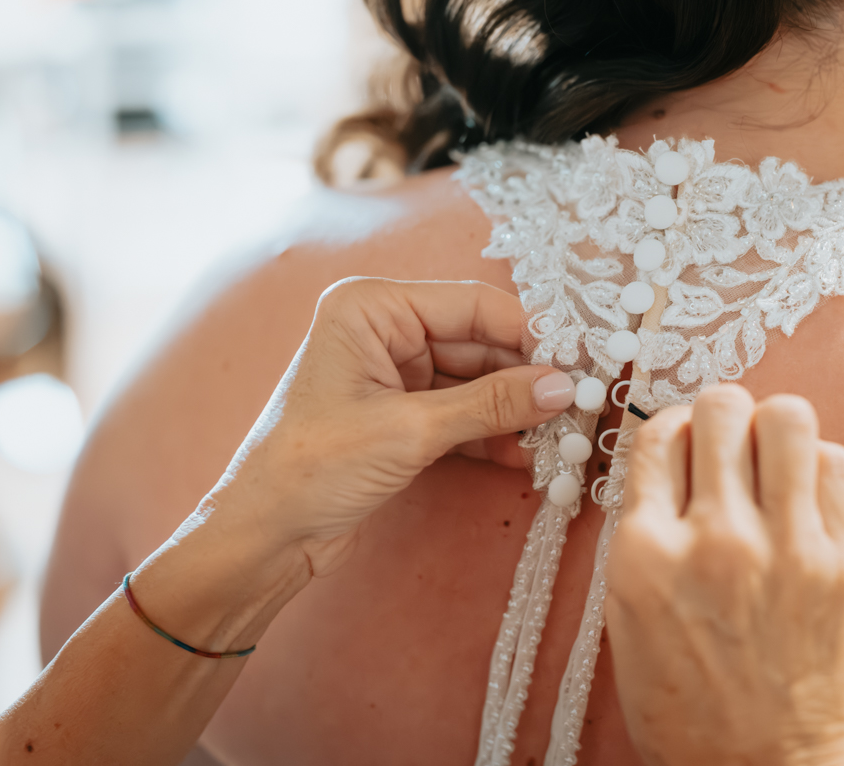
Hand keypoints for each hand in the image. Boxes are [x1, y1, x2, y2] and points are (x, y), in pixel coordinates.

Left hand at [200, 278, 574, 576]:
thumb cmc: (314, 468)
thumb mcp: (410, 431)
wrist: (265, 537)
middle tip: (576, 407)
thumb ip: (491, 404)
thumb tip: (563, 387)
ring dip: (514, 411)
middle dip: (526, 378)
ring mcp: (393, 374)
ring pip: (475, 381)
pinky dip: (491, 433)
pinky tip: (525, 457)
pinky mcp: (401, 415)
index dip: (529, 334)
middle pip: (479, 343)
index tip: (578, 363)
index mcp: (372, 308)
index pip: (471, 305)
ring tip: (557, 438)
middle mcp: (383, 330)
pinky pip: (461, 412)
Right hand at [606, 386, 843, 765]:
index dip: (672, 426)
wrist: (760, 765)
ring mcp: (786, 548)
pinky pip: (835, 461)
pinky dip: (814, 465)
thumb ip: (643, 522)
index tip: (683, 440)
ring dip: (771, 426)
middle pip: (720, 407)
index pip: (659, 432)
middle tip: (727, 443)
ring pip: (786, 416)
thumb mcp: (626, 609)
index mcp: (645, 553)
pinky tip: (801, 496)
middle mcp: (714, 540)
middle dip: (719, 415)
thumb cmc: (683, 698)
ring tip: (769, 458)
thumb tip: (674, 448)